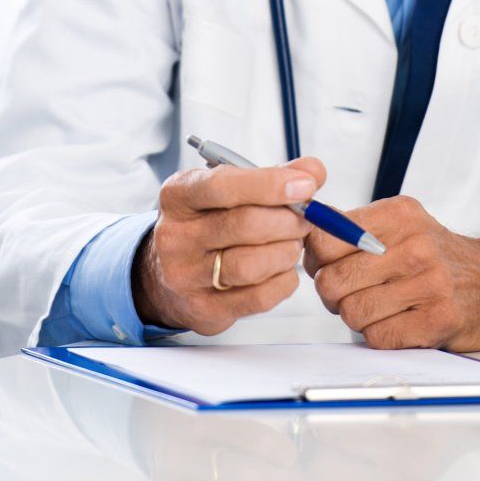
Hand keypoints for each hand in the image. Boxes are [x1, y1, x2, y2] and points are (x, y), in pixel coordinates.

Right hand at [133, 157, 328, 334]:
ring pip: (252, 265)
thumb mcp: (227, 190)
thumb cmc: (208, 224)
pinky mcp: (204, 309)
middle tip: (306, 218)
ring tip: (292, 244)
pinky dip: (283, 281)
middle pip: (245, 225)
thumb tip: (313, 171)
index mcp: (178, 195)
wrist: (166, 275)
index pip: (223, 185)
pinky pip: (259, 297)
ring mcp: (186, 276)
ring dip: (287, 252)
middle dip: (288, 220)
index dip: (270, 184)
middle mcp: (175, 236)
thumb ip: (271, 177)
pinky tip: (281, 270)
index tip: (306, 186)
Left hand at [304, 196, 479, 350]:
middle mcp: (415, 245)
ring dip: (357, 317)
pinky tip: (397, 322)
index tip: (324, 264)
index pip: (325, 237)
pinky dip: (379, 335)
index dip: (315, 258)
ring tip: (379, 307)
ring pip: (352, 313)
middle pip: (333, 281)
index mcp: (399, 214)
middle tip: (349, 292)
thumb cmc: (439, 256)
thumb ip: (353, 226)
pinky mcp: (439, 320)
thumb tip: (302, 229)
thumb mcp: (402, 224)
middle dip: (333, 294)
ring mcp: (430, 284)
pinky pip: (378, 337)